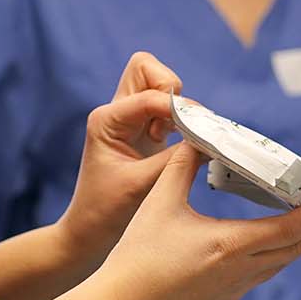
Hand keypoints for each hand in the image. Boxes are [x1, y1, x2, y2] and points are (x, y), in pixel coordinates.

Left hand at [60, 53, 183, 255]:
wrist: (90, 231)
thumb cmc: (107, 211)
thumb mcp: (143, 185)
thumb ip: (177, 159)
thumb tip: (210, 141)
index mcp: (106, 120)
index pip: (149, 94)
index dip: (176, 108)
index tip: (197, 130)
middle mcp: (115, 112)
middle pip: (146, 68)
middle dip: (170, 88)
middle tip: (175, 124)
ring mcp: (129, 119)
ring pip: (157, 82)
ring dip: (175, 104)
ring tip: (171, 138)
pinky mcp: (142, 130)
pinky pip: (165, 106)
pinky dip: (179, 118)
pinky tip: (178, 144)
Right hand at [94, 142, 300, 299]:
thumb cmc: (135, 256)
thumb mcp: (159, 201)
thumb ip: (183, 165)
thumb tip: (201, 137)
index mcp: (229, 246)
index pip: (290, 229)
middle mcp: (239, 274)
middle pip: (296, 249)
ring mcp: (232, 293)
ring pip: (280, 265)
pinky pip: (259, 277)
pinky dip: (276, 256)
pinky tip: (272, 245)